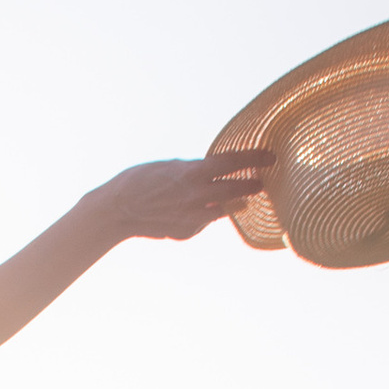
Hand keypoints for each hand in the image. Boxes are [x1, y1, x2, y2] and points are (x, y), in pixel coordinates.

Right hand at [85, 151, 274, 242]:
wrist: (118, 210)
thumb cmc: (140, 180)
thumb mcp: (171, 166)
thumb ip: (196, 170)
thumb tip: (215, 172)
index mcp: (195, 172)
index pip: (234, 161)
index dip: (255, 158)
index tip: (271, 156)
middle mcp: (199, 195)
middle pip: (237, 188)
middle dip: (253, 184)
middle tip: (262, 181)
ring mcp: (194, 216)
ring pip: (225, 209)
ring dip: (234, 203)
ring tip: (242, 200)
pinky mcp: (187, 232)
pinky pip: (204, 222)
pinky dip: (204, 216)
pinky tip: (194, 212)